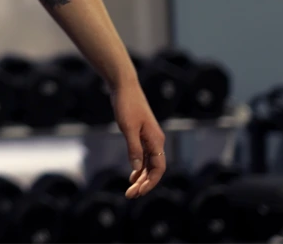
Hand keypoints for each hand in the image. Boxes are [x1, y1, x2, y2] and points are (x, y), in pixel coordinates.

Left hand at [111, 82, 167, 197]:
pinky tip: (133, 175)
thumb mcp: (127, 128)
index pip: (158, 169)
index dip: (150, 183)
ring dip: (142, 178)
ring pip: (150, 164)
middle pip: (154, 169)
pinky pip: (144, 156)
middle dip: (144, 184)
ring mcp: (150, 138)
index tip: (138, 193)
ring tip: (131, 190)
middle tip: (130, 195)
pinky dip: (140, 168)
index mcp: (156, 140)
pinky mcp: (142, 134)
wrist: (124, 86)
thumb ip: (133, 148)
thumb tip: (137, 170)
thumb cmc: (126, 105)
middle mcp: (156, 141)